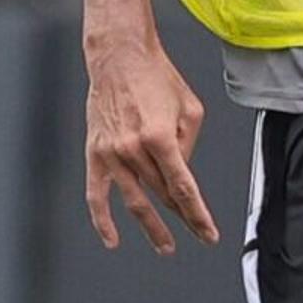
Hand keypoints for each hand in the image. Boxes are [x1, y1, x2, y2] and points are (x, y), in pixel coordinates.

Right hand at [84, 35, 217, 253]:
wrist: (120, 56)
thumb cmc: (156, 77)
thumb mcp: (190, 109)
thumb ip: (188, 146)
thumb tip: (182, 172)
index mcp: (160, 137)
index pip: (183, 188)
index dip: (197, 216)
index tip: (208, 233)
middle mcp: (134, 149)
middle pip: (162, 196)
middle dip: (182, 219)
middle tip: (195, 235)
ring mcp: (112, 153)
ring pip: (134, 201)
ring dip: (151, 228)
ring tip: (165, 246)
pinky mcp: (95, 152)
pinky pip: (96, 194)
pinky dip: (102, 220)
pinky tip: (112, 238)